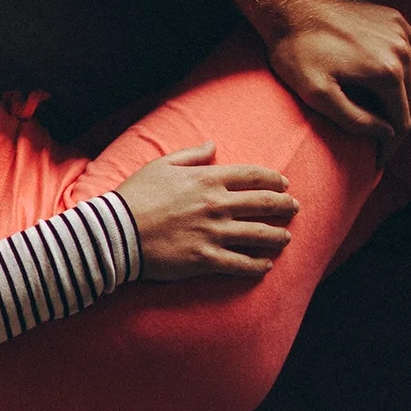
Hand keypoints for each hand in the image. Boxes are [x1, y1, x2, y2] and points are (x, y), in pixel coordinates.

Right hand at [112, 143, 297, 280]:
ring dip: (278, 236)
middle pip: (264, 204)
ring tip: (285, 238)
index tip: (284, 184)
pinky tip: (265, 265)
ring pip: (259, 235)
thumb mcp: (161, 165)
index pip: (252, 176)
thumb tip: (213, 145)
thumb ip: (191, 155)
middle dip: (285, 206)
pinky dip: (258, 265)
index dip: (273, 180)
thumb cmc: (136, 195)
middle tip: (294, 208)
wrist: (116, 231)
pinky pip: (241, 263)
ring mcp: (214, 233)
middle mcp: (217, 205)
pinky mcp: (206, 259)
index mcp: (207, 179)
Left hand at [265, 0, 410, 143]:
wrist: (289, 5)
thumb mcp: (317, 94)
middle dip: (400, 127)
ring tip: (389, 119)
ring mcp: (401, 31)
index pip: (402, 121)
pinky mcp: (394, 19)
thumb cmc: (297, 51)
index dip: (391, 147)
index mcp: (387, 72)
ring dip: (408, 102)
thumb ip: (354, 118)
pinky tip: (399, 84)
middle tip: (383, 145)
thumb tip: (387, 133)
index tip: (378, 161)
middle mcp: (402, 50)